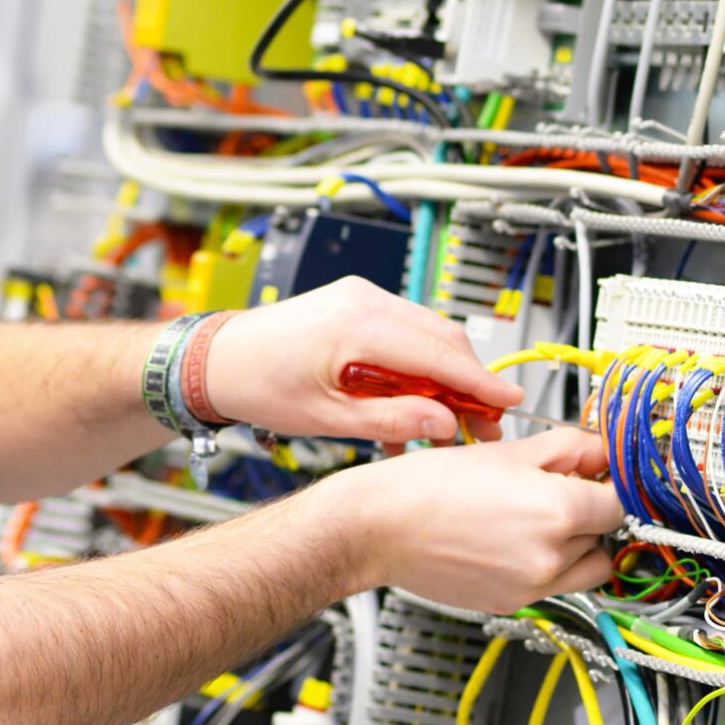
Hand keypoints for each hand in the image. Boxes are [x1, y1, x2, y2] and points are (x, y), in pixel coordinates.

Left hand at [201, 276, 519, 445]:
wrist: (214, 360)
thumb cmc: (256, 384)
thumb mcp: (327, 418)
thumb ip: (392, 420)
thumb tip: (444, 424)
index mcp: (355, 324)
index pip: (438, 353)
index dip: (480, 382)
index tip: (509, 403)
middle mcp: (361, 299)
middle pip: (441, 338)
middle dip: (467, 384)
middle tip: (480, 428)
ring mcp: (357, 296)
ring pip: (425, 335)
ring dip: (441, 378)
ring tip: (444, 426)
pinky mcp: (352, 304)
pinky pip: (401, 333)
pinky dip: (414, 367)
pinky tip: (409, 408)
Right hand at [326, 428, 622, 613]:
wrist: (376, 528)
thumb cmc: (425, 486)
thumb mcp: (503, 451)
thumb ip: (564, 450)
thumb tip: (599, 453)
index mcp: (555, 511)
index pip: (618, 503)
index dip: (607, 486)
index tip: (593, 479)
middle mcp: (549, 556)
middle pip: (603, 536)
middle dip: (584, 514)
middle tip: (548, 493)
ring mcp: (531, 586)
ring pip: (583, 567)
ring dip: (570, 545)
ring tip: (528, 521)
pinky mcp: (511, 603)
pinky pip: (549, 585)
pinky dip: (539, 564)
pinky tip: (503, 541)